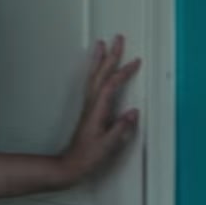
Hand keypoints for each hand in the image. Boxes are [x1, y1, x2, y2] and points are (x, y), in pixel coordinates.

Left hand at [59, 35, 141, 183]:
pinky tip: (98, 69)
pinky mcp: (90, 110)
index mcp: (98, 111)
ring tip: (102, 44)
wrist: (71, 165)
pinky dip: (96, 71)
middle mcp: (92, 105)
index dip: (123, 72)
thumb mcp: (108, 145)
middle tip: (117, 39)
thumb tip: (133, 112)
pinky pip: (93, 83)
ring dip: (100, 59)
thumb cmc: (88, 157)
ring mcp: (89, 106)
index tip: (135, 62)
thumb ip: (121, 128)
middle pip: (101, 74)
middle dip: (111, 56)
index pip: (111, 86)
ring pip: (94, 76)